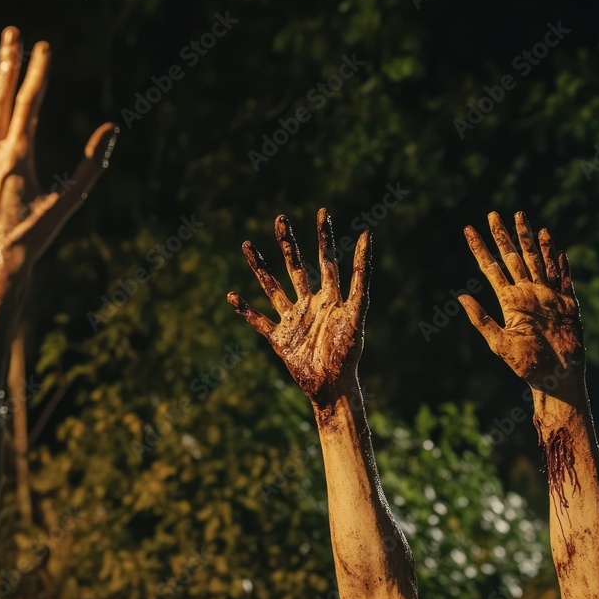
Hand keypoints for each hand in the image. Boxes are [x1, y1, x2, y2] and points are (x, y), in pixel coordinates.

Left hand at [0, 26, 116, 266]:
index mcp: (20, 155)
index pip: (30, 103)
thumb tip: (110, 129)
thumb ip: (92, 163)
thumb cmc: (38, 233)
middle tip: (11, 31)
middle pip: (0, 96)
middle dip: (8, 62)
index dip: (38, 73)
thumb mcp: (72, 199)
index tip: (44, 46)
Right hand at [227, 209, 370, 404]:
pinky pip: (258, 320)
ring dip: (260, 267)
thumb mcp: (357, 310)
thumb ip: (361, 275)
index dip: (324, 236)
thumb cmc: (349, 352)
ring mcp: (293, 320)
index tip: (323, 212)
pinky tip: (231, 295)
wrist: (332, 387)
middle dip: (288, 243)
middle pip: (296, 266)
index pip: (326, 259)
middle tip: (280, 218)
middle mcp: (311, 304)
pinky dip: (244, 309)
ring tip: (246, 245)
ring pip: (272, 286)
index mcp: (330, 297)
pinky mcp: (279, 339)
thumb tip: (367, 235)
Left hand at [459, 212, 583, 392]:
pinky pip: (562, 277)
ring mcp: (548, 296)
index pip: (490, 268)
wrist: (557, 378)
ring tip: (521, 218)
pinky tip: (553, 242)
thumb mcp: (499, 343)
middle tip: (494, 214)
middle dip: (504, 236)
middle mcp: (527, 294)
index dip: (480, 249)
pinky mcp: (568, 303)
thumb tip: (460, 297)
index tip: (468, 230)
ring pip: (537, 260)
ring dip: (530, 240)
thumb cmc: (527, 366)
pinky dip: (558, 259)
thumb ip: (482, 319)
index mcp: (510, 301)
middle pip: (513, 257)